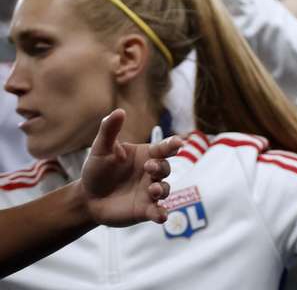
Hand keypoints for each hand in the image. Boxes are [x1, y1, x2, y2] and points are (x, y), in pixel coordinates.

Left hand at [80, 109, 182, 225]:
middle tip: (150, 168)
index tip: (178, 142)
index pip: (164, 149)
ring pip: (165, 189)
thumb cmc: (97, 170)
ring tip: (152, 190)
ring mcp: (150, 192)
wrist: (87, 198)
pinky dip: (162, 213)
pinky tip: (161, 216)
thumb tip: (119, 111)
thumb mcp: (101, 149)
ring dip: (162, 190)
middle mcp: (151, 174)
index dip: (172, 145)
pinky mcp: (145, 210)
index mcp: (146, 156)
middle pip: (166, 168)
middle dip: (161, 167)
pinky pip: (158, 211)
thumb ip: (110, 130)